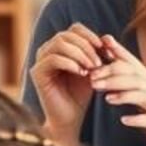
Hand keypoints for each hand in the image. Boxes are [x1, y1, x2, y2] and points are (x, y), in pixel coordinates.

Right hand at [30, 22, 104, 145]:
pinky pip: (53, 59)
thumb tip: (108, 37)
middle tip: (99, 63)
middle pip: (67, 34)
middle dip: (87, 47)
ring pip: (60, 44)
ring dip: (80, 54)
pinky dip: (70, 63)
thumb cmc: (82, 94)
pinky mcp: (37, 72)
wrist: (70, 117)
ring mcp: (40, 60)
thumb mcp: (93, 70)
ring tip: (92, 68)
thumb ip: (97, 54)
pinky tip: (82, 73)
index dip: (91, 36)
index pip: (75, 29)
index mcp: (61, 46)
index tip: (105, 49)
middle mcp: (48, 49)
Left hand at [90, 35, 145, 145]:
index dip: (120, 52)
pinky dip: (137, 117)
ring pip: (143, 93)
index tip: (101, 42)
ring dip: (121, 92)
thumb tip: (113, 83)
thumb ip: (133, 96)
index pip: (136, 65)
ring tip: (103, 96)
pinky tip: (122, 119)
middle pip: (137, 76)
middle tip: (92, 76)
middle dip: (113, 73)